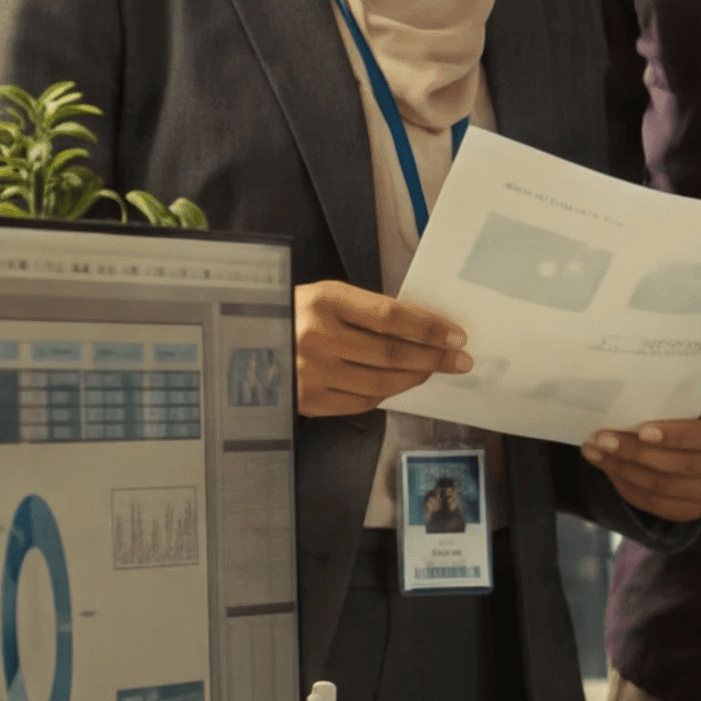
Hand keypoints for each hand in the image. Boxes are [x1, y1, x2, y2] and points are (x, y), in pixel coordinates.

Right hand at [294, 279, 471, 415]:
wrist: (241, 344)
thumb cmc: (293, 316)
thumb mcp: (326, 298)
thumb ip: (367, 311)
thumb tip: (423, 329)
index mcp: (323, 301)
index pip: (391, 316)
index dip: (429, 327)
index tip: (456, 334)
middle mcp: (317, 337)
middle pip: (391, 353)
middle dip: (434, 358)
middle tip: (459, 359)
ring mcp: (312, 373)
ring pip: (381, 382)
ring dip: (415, 378)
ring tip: (433, 371)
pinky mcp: (309, 401)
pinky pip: (362, 402)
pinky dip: (386, 394)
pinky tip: (399, 385)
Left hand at [586, 402, 700, 522]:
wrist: (698, 444)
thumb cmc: (685, 414)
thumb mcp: (685, 402)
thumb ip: (665, 404)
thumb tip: (621, 405)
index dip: (674, 435)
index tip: (642, 430)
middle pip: (678, 465)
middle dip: (635, 452)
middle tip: (602, 439)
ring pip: (661, 487)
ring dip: (622, 469)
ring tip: (595, 452)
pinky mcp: (692, 510)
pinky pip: (654, 503)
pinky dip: (626, 486)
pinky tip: (609, 468)